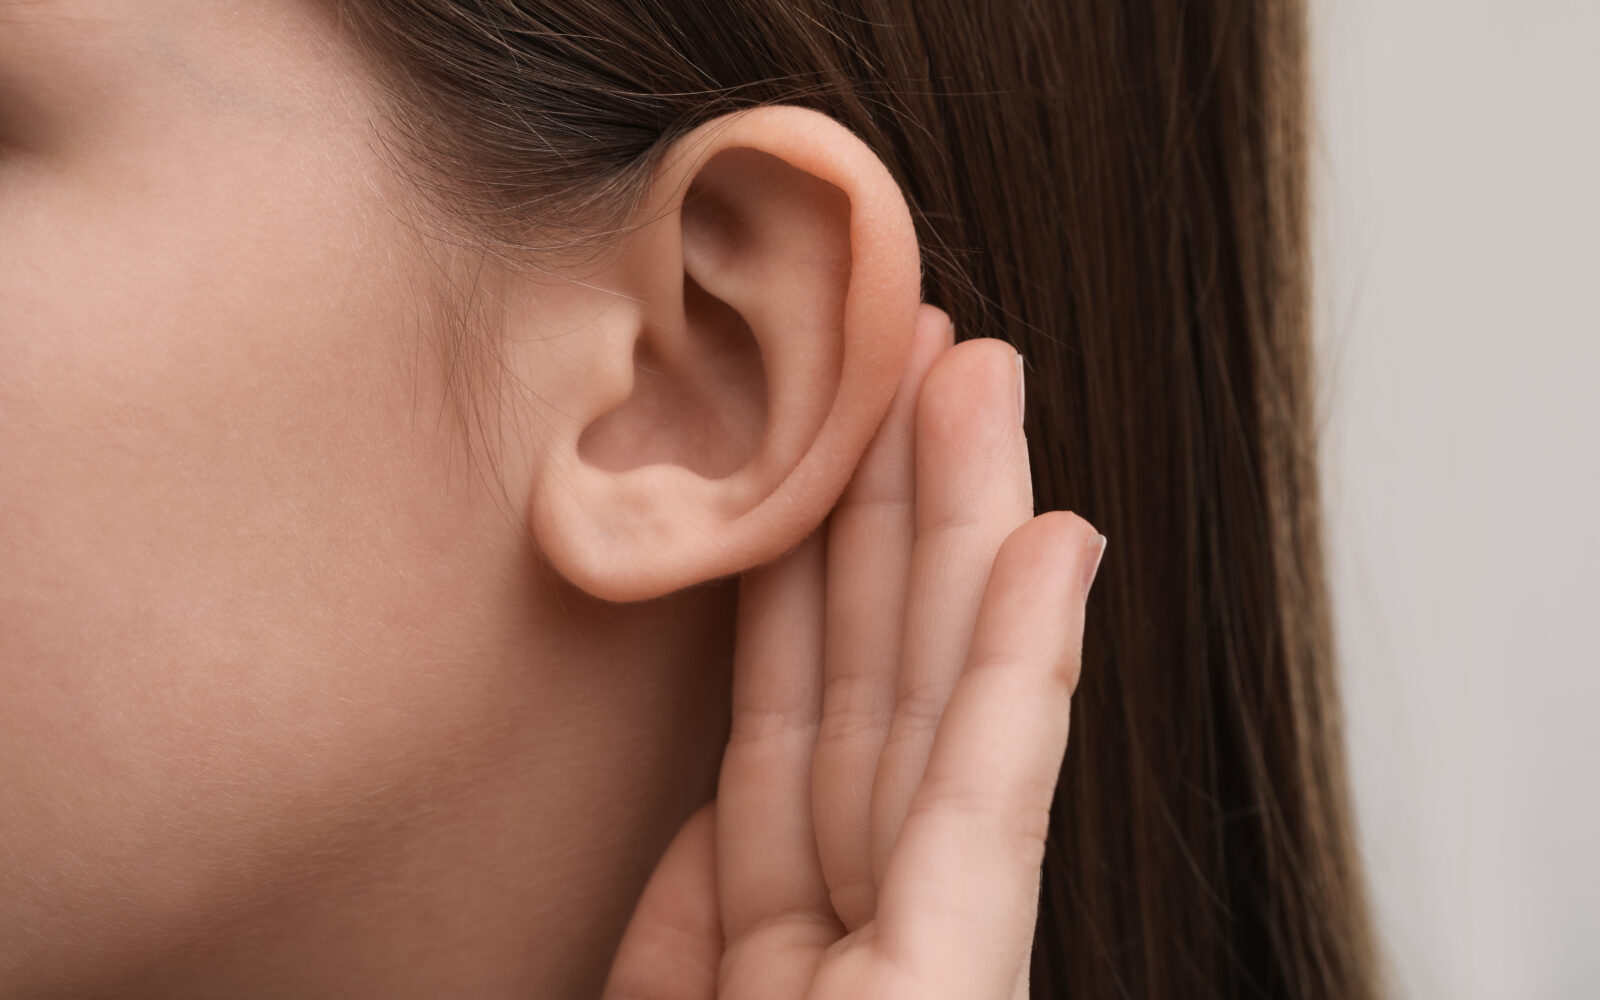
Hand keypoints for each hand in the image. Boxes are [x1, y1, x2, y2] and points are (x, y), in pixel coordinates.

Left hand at [602, 305, 1104, 999]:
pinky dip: (1027, 673)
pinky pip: (991, 814)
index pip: (797, 739)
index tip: (815, 456)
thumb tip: (695, 817)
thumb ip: (674, 929)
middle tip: (909, 358)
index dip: (812, 582)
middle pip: (882, 692)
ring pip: (946, 712)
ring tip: (983, 382)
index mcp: (783, 957)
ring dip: (973, 535)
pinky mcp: (957, 994)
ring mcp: (925, 966)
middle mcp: (867, 941)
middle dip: (899, 514)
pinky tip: (1055, 538)